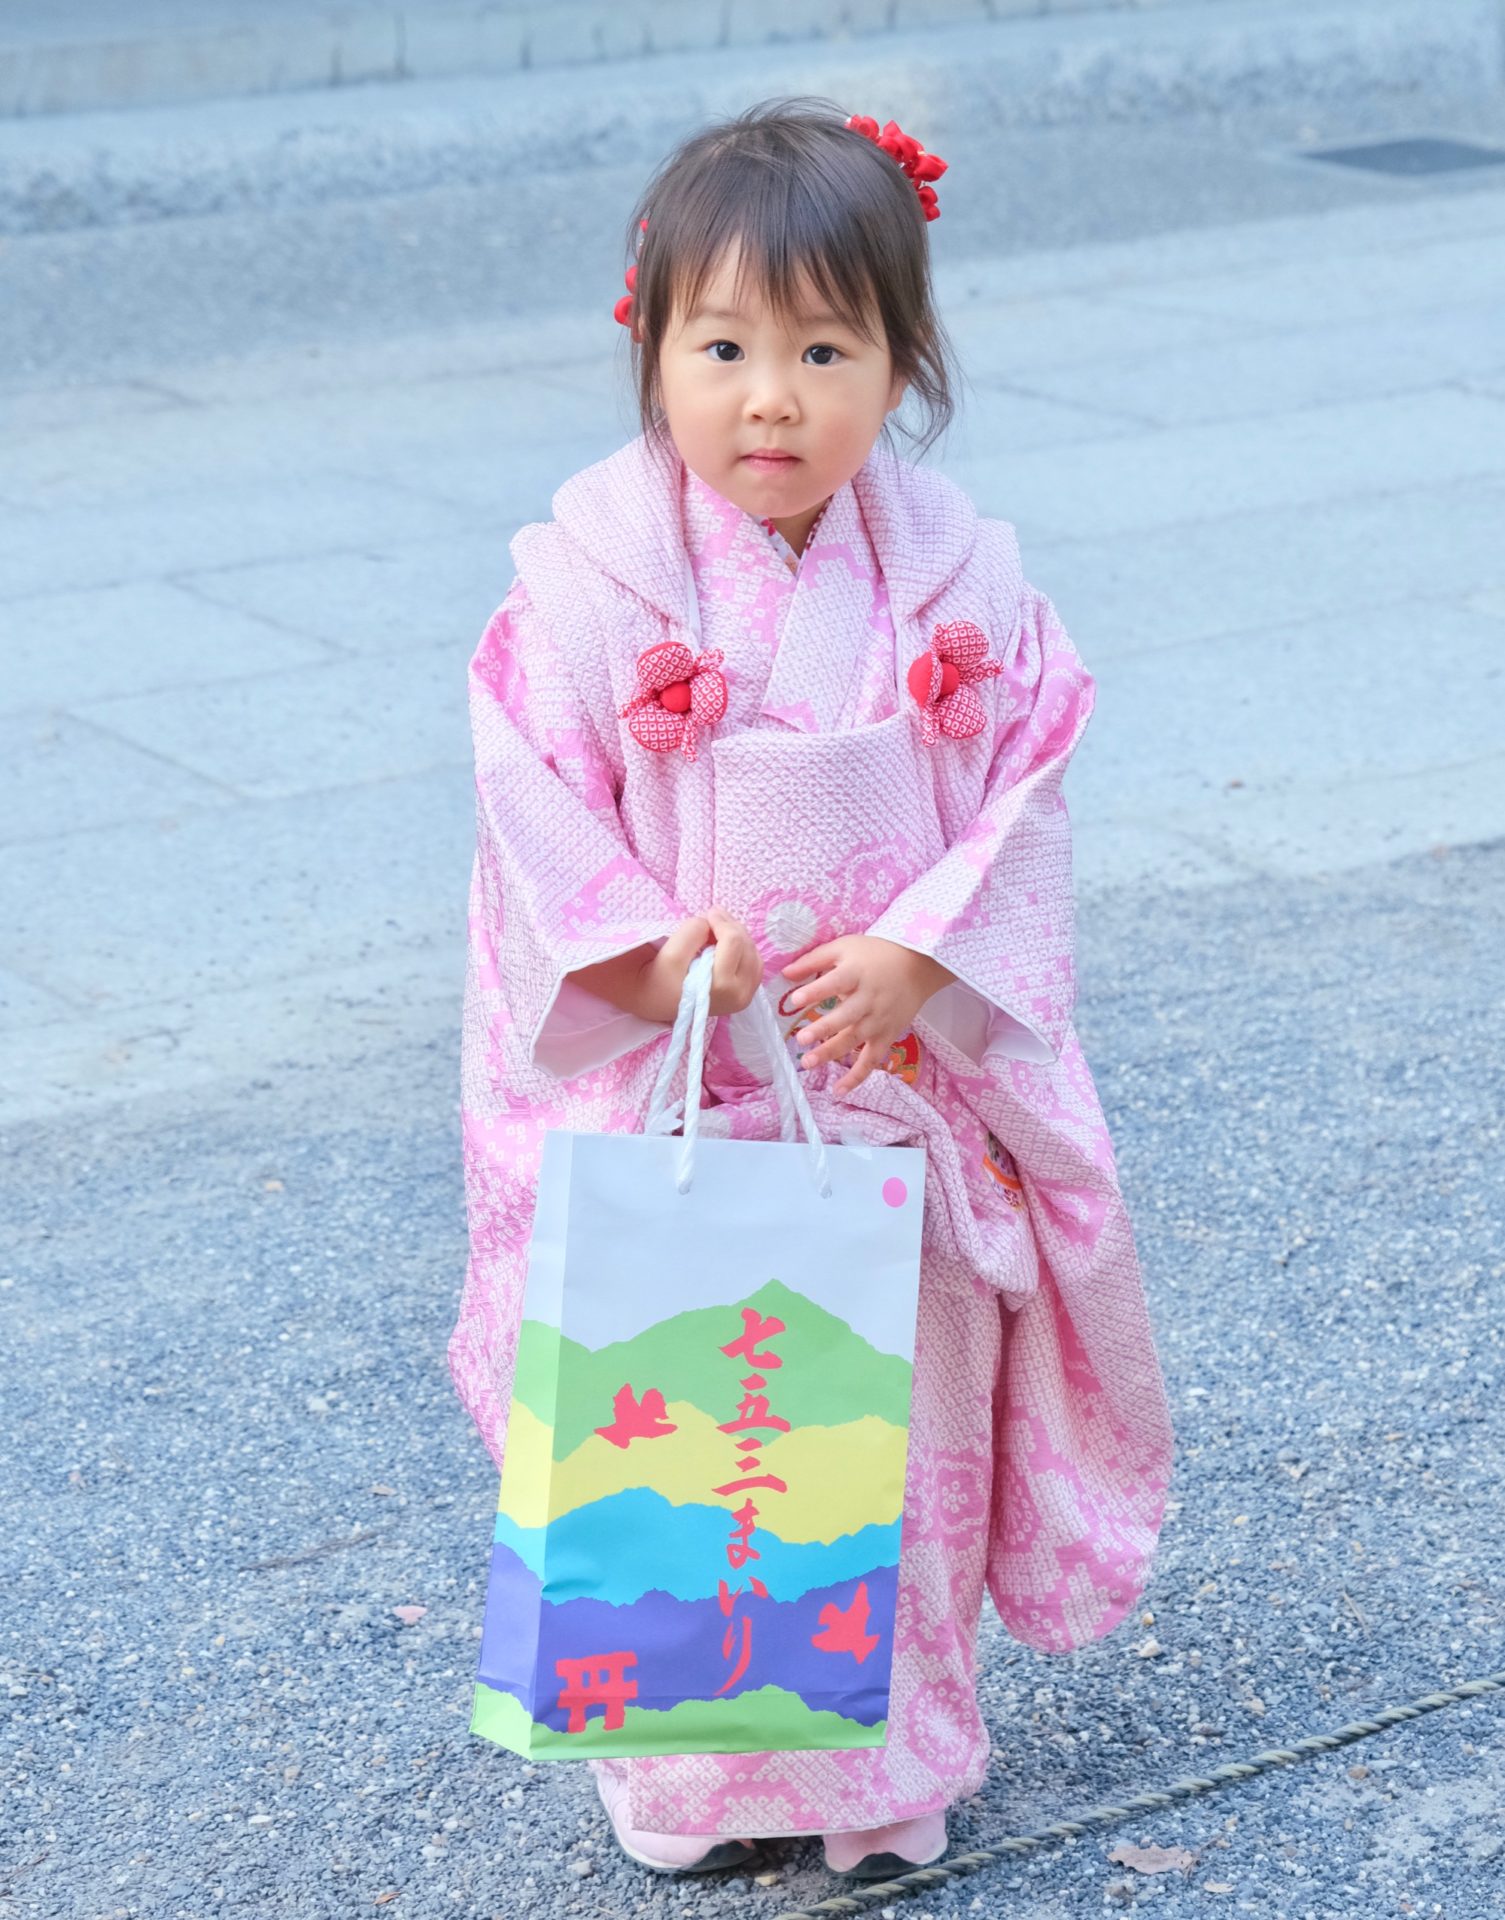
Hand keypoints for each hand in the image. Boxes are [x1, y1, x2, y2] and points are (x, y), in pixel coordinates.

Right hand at [634, 909, 761, 1022]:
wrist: (660, 1002)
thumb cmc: (662, 978)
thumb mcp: (671, 952)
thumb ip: (693, 931)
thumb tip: (712, 922)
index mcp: (722, 986)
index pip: (733, 941)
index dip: (722, 921)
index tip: (708, 912)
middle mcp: (740, 994)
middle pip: (747, 945)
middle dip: (730, 926)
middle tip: (712, 917)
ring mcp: (746, 996)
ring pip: (754, 952)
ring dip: (737, 936)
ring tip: (718, 929)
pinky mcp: (747, 994)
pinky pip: (754, 963)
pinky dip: (742, 949)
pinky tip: (726, 944)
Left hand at [782, 936, 954, 1094]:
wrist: (917, 965)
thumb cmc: (875, 954)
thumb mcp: (844, 947)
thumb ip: (814, 960)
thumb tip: (785, 973)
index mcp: (857, 973)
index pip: (836, 983)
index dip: (816, 992)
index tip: (795, 1000)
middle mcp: (869, 998)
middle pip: (846, 1016)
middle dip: (823, 1029)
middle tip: (801, 1039)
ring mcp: (879, 1019)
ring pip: (855, 1039)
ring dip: (832, 1052)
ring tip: (808, 1063)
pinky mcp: (886, 1035)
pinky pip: (872, 1060)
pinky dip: (857, 1077)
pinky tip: (838, 1090)